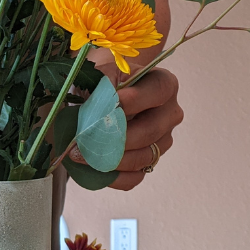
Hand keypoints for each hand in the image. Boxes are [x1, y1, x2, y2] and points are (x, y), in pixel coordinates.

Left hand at [70, 66, 182, 190]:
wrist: (103, 93)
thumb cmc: (103, 80)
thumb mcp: (103, 71)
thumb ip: (103, 83)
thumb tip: (99, 104)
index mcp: (163, 85)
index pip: (158, 92)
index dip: (135, 99)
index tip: (111, 103)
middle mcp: (168, 114)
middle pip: (150, 131)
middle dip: (115, 138)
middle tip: (85, 139)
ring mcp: (161, 140)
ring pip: (142, 157)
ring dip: (109, 160)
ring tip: (80, 155)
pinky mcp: (149, 162)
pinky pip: (135, 177)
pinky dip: (112, 177)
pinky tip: (92, 169)